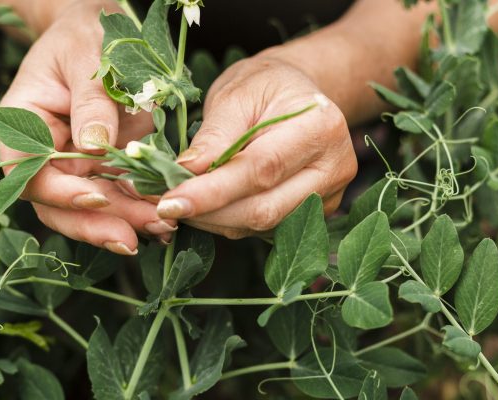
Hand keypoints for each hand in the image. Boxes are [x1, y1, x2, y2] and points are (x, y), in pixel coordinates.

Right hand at [0, 0, 176, 253]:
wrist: (100, 30)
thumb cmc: (84, 32)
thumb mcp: (85, 53)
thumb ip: (90, 100)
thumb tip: (94, 148)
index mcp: (24, 124)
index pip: (27, 173)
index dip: (59, 194)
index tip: (97, 197)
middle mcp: (45, 153)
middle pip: (58, 204)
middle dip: (95, 223)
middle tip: (133, 237)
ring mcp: (76, 164)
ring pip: (92, 208)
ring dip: (124, 224)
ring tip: (161, 228)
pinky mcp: (106, 167)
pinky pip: (120, 196)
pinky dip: (140, 209)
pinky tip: (165, 218)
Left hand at [155, 55, 357, 238]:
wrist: (296, 94)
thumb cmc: (265, 86)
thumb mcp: (236, 94)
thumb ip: (214, 136)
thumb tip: (184, 173)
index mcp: (320, 128)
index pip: (260, 170)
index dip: (211, 192)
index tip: (169, 201)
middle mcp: (334, 168)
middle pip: (263, 209)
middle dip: (207, 212)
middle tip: (163, 206)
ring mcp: (328, 196)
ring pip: (261, 225)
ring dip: (213, 220)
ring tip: (180, 203)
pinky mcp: (314, 213)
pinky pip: (264, 228)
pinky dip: (228, 221)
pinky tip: (206, 206)